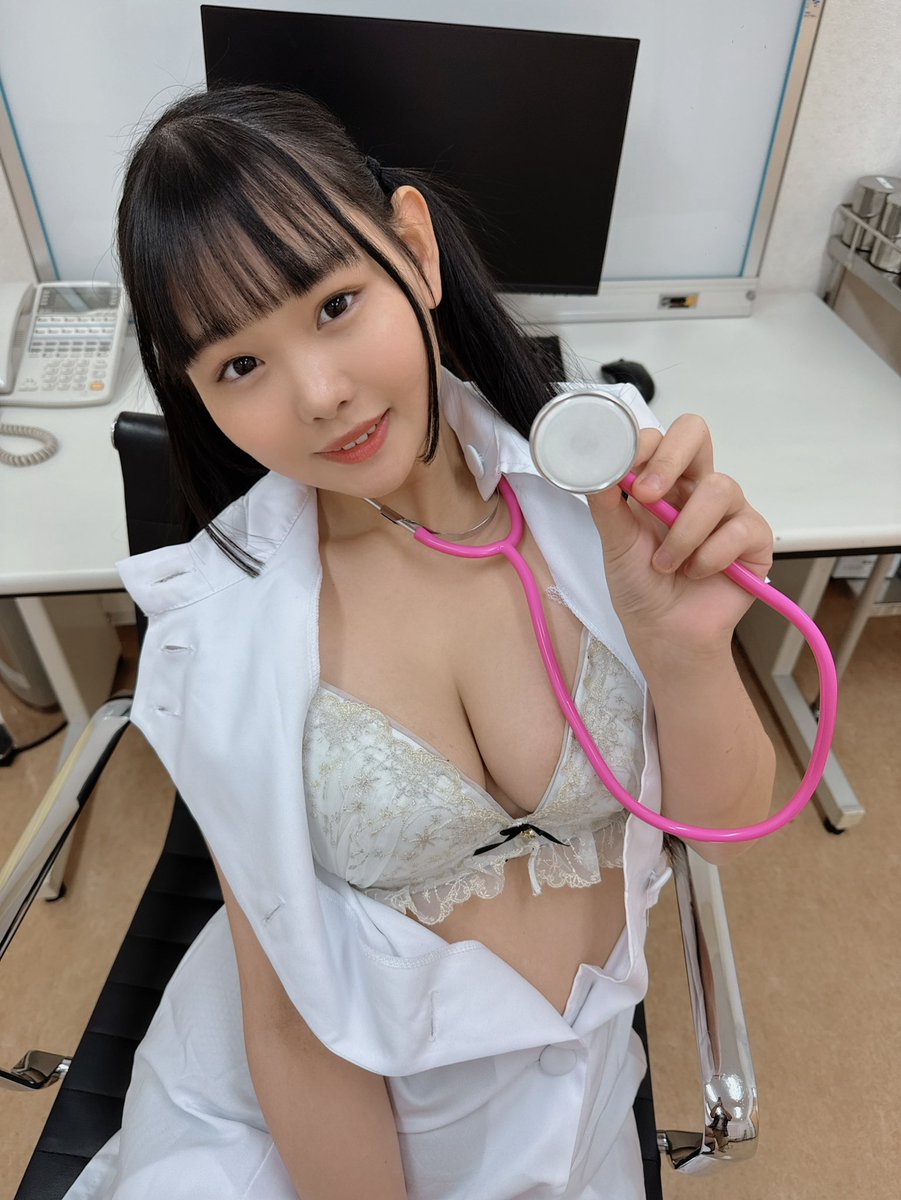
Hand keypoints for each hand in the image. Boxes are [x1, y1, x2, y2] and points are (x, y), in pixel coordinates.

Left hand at [586, 415, 773, 656]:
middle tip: (646, 495)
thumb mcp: (613, 542)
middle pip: (696, 434)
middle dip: (670, 460)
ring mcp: (728, 510)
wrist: (663, 633)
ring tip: (666, 565)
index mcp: (661, 482)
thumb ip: (605, 502)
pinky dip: (710, 557)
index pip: (660, 437)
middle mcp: (695, 488)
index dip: (644, 445)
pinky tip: (696, 574)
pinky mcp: (754, 539)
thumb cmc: (639, 586)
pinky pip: (739, 529)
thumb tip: (593, 465)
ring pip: (719, 488)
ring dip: (684, 533)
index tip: (624, 472)